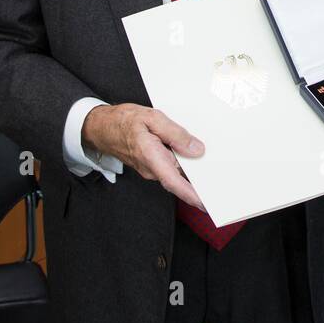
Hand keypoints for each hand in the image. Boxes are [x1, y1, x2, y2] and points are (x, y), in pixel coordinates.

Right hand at [82, 103, 205, 209]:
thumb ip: (175, 133)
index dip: (191, 195)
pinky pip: (171, 169)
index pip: (174, 182)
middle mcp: (151, 169)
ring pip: (176, 174)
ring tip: (213, 168)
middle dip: (199, 184)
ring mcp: (151, 170)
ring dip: (193, 174)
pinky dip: (184, 167)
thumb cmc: (124, 121)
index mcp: (151, 156)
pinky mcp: (152, 166)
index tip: (207, 204)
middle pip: (179, 180)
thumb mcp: (152, 118)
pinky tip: (195, 159)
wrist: (101, 127)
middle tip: (222, 186)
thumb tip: (196, 149)